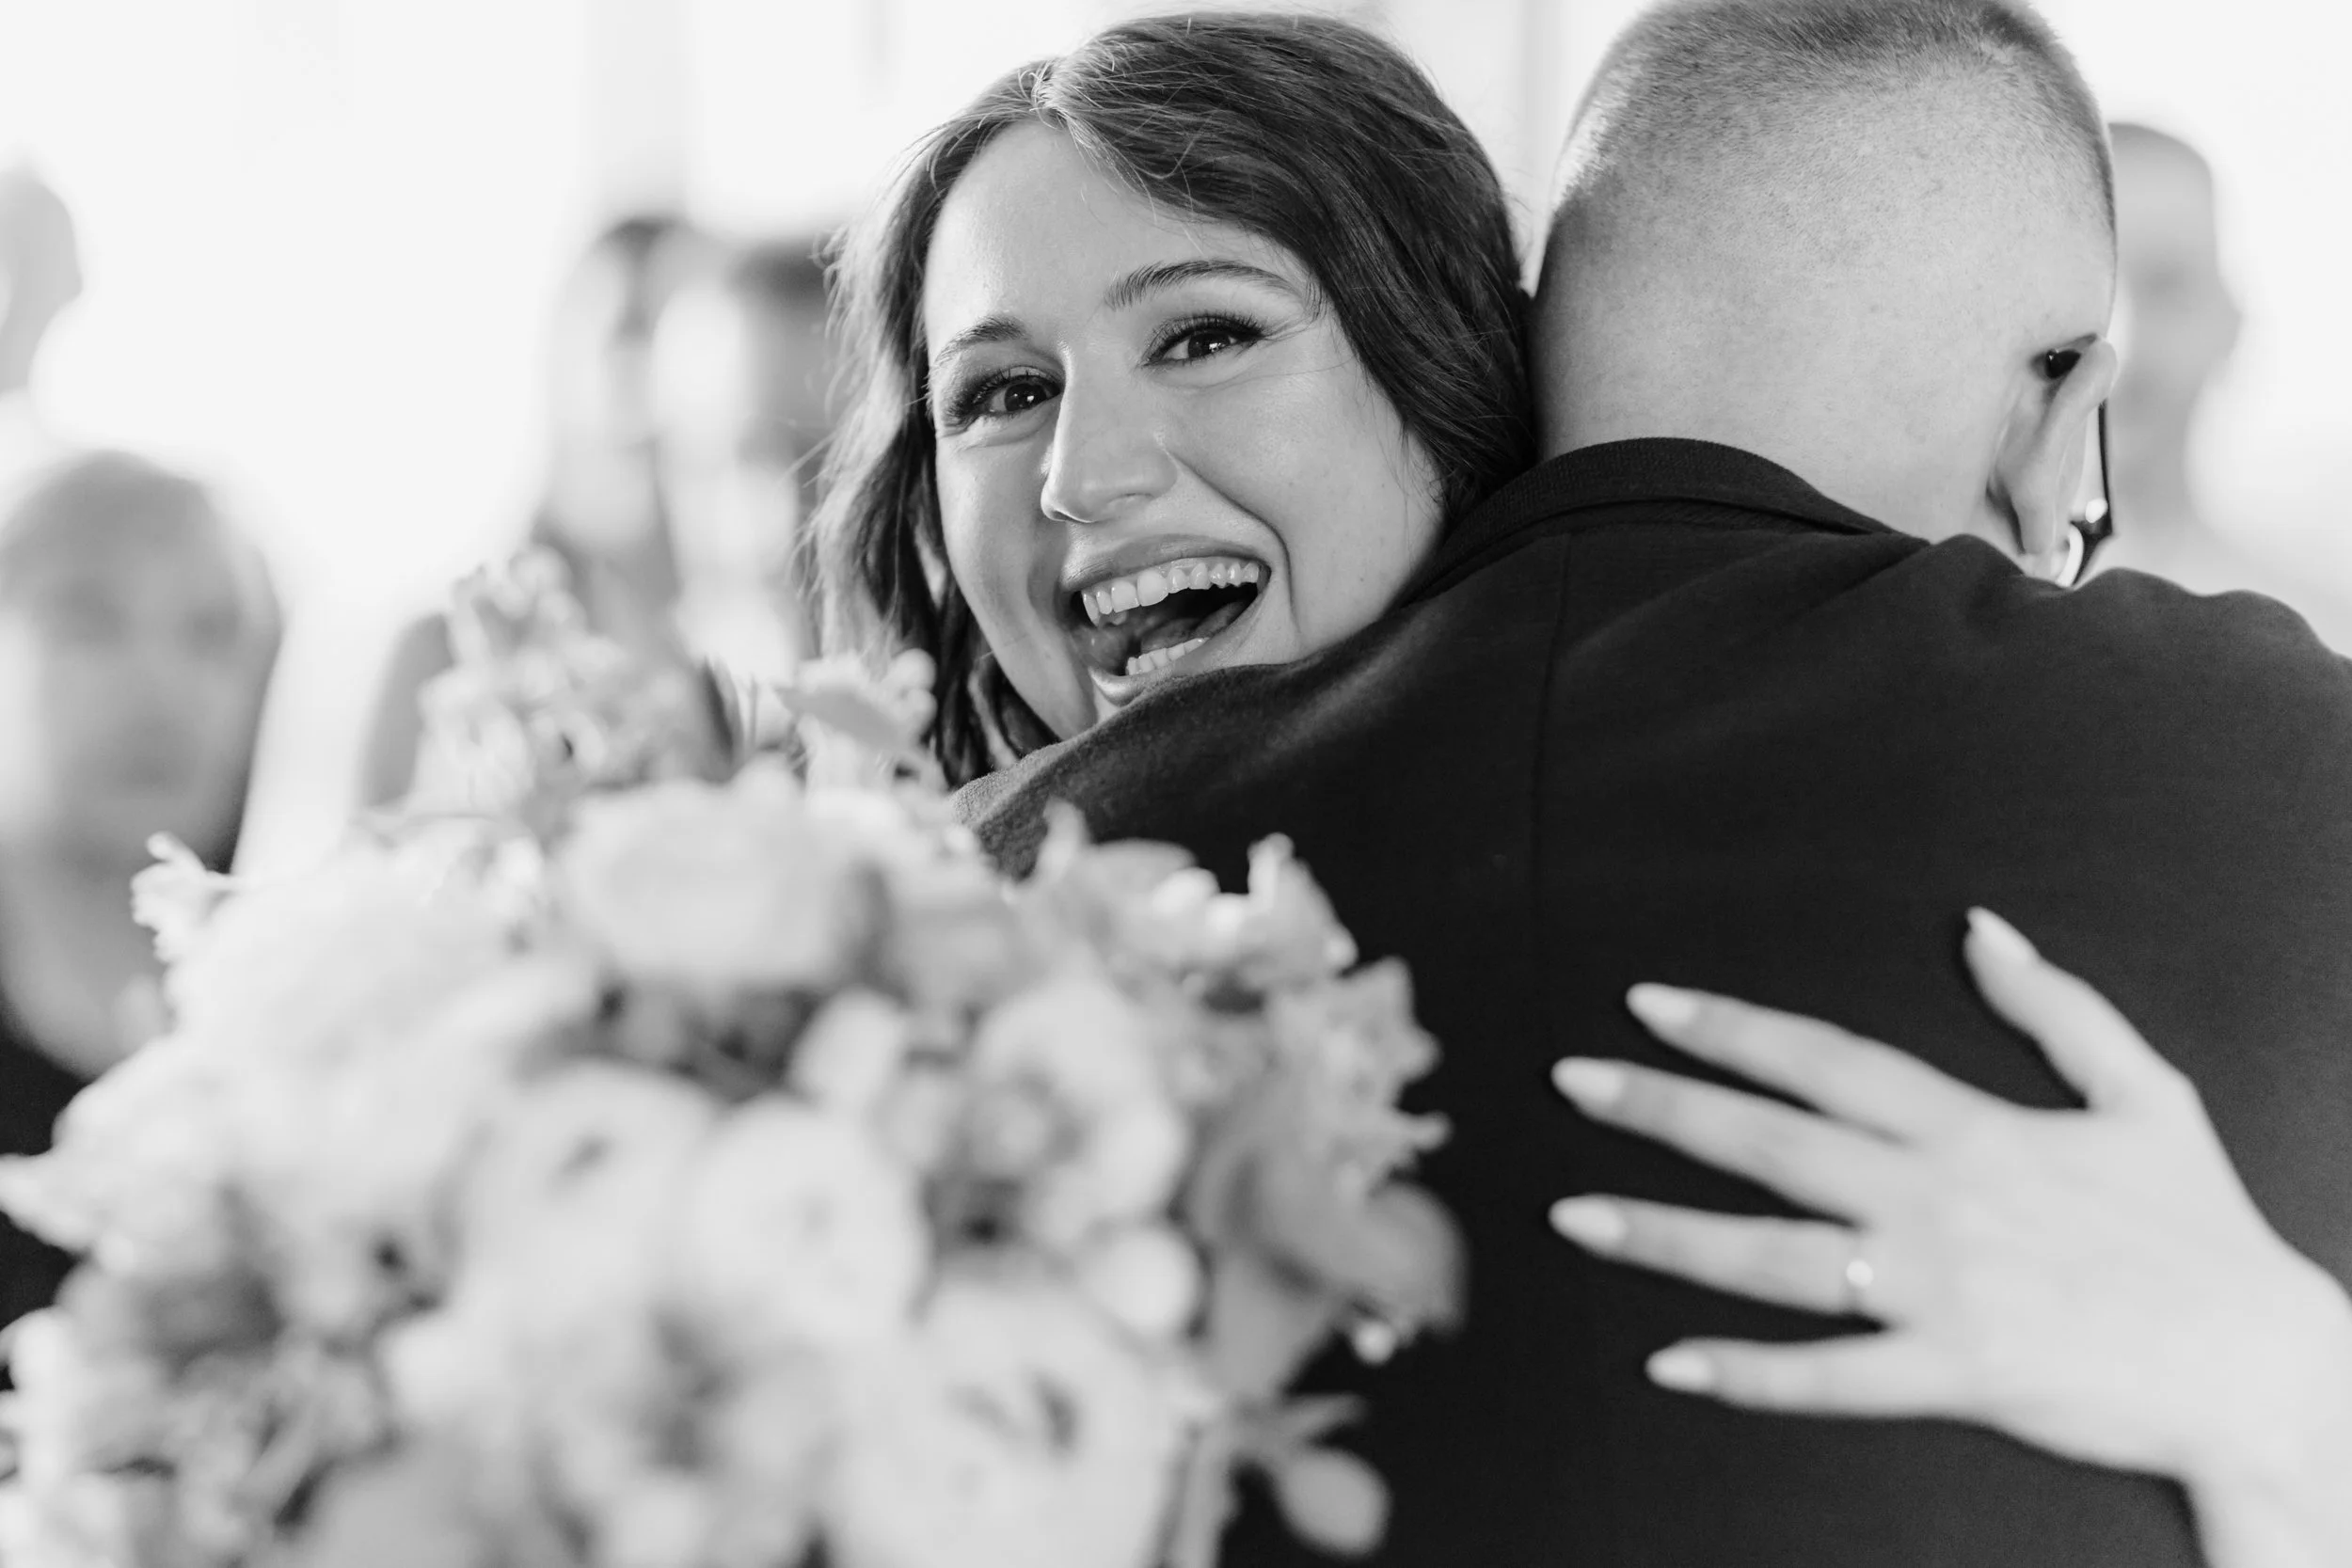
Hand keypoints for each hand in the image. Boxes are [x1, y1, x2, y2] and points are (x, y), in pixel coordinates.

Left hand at [1546, 909, 2351, 1565]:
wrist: (2264, 1361)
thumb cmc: (2202, 1230)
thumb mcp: (2147, 1090)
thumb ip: (2056, 1006)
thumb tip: (1983, 927)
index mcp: (1973, 1129)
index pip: (1825, 1059)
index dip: (1732, 1027)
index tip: (1648, 1003)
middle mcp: (1938, 1200)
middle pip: (1772, 1142)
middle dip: (1663, 1108)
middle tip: (1571, 1082)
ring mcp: (1941, 1290)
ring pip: (1774, 1258)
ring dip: (1666, 1236)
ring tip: (1573, 1217)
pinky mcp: (1957, 1375)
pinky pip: (1832, 1379)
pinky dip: (1749, 1374)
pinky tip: (1670, 1363)